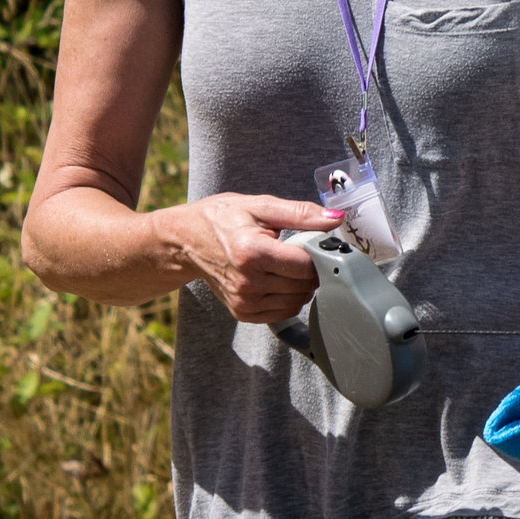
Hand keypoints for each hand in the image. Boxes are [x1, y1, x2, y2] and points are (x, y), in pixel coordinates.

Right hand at [166, 192, 335, 323]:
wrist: (184, 242)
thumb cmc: (221, 219)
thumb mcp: (259, 206)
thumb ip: (300, 213)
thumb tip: (335, 219)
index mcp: (251, 252)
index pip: (306, 265)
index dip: (319, 253)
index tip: (317, 242)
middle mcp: (247, 282)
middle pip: (304, 284)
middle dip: (311, 267)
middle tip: (298, 250)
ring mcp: (244, 301)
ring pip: (298, 300)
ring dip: (302, 284)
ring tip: (285, 263)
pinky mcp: (243, 312)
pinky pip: (284, 312)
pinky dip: (289, 297)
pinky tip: (277, 278)